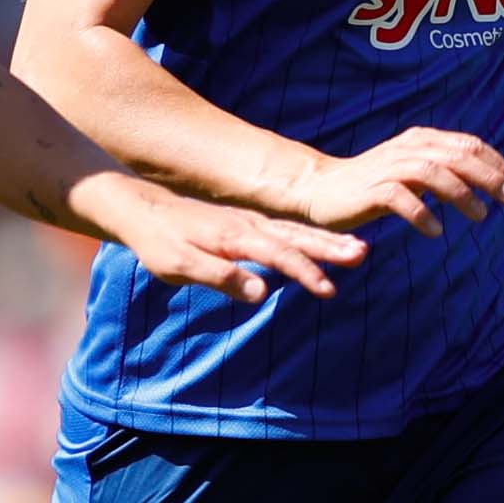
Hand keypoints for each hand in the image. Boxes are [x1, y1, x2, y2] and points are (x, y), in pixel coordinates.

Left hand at [81, 176, 367, 304]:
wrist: (141, 209)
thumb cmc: (157, 243)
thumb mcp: (178, 266)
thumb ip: (219, 276)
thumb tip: (260, 292)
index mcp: (234, 236)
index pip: (278, 255)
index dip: (305, 273)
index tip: (328, 289)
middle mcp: (247, 225)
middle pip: (296, 237)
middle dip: (330, 248)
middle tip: (362, 255)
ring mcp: (249, 222)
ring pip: (295, 232)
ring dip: (326, 242)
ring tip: (357, 250)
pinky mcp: (246, 224)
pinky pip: (285, 230)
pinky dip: (309, 237)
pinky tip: (325, 245)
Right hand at [282, 127, 503, 235]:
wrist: (321, 189)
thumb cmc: (374, 183)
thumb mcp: (414, 170)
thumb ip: (447, 170)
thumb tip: (492, 183)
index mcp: (422, 140)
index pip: (469, 145)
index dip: (497, 165)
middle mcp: (408, 148)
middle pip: (456, 157)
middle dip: (489, 177)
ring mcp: (388, 168)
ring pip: (433, 173)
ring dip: (461, 194)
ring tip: (481, 216)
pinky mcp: (370, 190)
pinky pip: (400, 199)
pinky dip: (422, 213)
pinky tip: (437, 231)